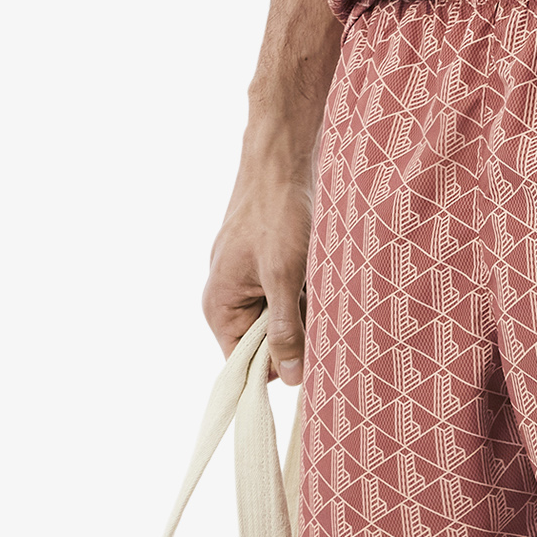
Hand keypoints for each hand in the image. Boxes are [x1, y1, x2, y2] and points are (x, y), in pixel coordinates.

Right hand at [203, 125, 315, 377]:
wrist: (281, 158)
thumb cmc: (276, 212)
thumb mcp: (283, 276)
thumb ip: (285, 329)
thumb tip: (293, 377)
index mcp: (219, 308)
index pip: (245, 365)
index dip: (276, 368)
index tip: (307, 358)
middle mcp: (229, 301)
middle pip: (267, 346)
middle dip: (296, 335)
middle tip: (316, 311)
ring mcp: (248, 284)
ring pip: (283, 321)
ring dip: (305, 312)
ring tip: (315, 284)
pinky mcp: (267, 270)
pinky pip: (290, 298)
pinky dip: (307, 292)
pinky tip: (315, 272)